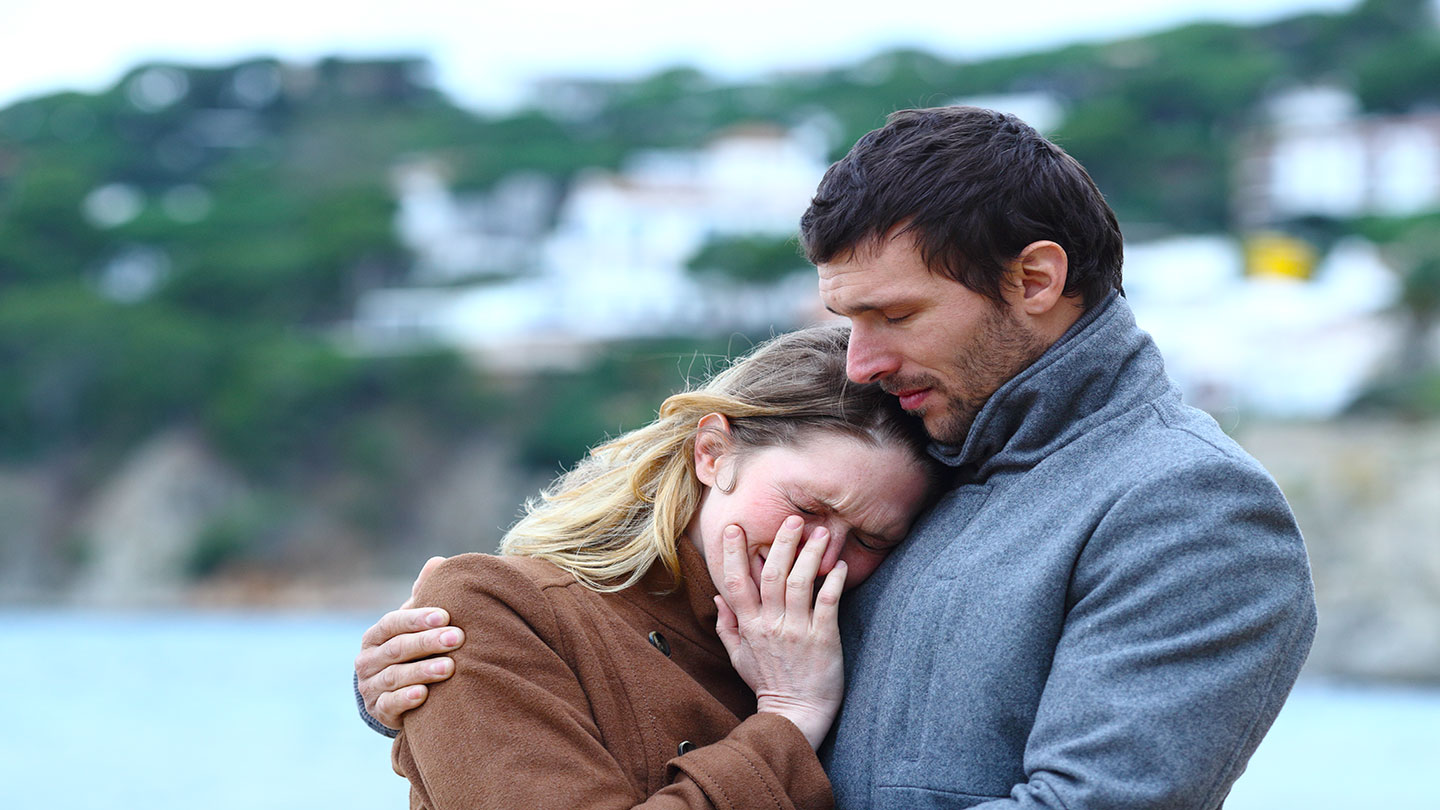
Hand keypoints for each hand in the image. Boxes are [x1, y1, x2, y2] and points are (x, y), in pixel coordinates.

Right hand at [355, 556, 462, 729]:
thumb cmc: (412, 649)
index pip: (393, 623)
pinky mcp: (378, 711)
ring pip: (394, 677)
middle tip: (457, 638)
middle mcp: (368, 659)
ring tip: (450, 668)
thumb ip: (425, 595)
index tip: (446, 616)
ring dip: (422, 671)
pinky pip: (389, 705)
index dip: (417, 619)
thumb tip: (437, 562)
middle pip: (397, 649)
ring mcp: (371, 686)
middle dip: (428, 643)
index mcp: (377, 635)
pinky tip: (424, 694)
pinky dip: (405, 699)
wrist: (394, 692)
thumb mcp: (416, 623)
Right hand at [713, 517, 846, 749]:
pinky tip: (839, 566)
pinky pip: (828, 603)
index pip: (736, 582)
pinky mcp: (823, 639)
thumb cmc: (768, 683)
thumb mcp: (738, 657)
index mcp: (748, 626)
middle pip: (771, 574)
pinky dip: (833, 582)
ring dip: (810, 555)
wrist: (796, 715)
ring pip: (800, 583)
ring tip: (821, 533)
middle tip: (793, 519)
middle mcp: (770, 625)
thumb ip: (727, 626)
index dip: (733, 553)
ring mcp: (797, 631)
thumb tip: (718, 598)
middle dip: (781, 543)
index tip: (735, 528)